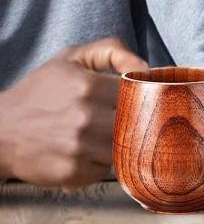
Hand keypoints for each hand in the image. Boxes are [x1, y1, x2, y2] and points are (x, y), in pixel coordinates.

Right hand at [0, 37, 147, 188]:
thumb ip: (112, 51)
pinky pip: (105, 169)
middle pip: (135, 121)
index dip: (140, 94)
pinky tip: (87, 150)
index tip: (136, 96)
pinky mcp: (72, 172)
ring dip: (118, 141)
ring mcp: (79, 148)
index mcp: (89, 86)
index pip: (138, 92)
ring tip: (101, 133)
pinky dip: (101, 161)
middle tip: (123, 116)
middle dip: (132, 118)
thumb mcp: (71, 58)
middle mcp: (85, 118)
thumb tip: (145, 68)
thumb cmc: (39, 91)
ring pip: (123, 146)